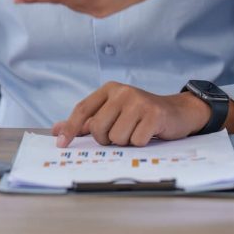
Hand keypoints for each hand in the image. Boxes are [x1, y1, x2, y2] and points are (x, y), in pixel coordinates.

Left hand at [52, 82, 210, 147]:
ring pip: (116, 138)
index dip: (70, 128)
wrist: (176, 112)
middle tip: (121, 134)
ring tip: (136, 131)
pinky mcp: (153, 114)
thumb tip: (57, 130)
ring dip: (126, 142)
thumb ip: (87, 121)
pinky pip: (136, 141)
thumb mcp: (113, 112)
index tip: (60, 144)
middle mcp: (122, 92)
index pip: (83, 109)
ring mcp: (138, 101)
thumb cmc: (140, 115)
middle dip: (106, 139)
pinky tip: (148, 133)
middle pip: (99, 128)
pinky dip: (141, 143)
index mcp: (109, 89)